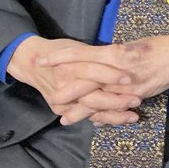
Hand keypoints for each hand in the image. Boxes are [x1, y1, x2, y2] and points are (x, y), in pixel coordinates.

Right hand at [6, 36, 141, 124]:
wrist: (31, 62)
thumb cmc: (60, 50)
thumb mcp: (79, 47)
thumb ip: (98, 56)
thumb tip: (125, 57)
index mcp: (70, 68)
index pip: (93, 73)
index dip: (112, 76)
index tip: (130, 78)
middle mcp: (64, 87)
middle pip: (93, 98)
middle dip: (117, 101)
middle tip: (137, 100)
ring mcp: (62, 101)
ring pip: (92, 111)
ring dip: (114, 115)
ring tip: (134, 116)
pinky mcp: (61, 109)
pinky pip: (86, 116)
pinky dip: (104, 119)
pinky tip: (121, 120)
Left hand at [37, 33, 168, 121]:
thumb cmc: (161, 44)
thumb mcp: (134, 44)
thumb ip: (115, 54)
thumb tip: (98, 60)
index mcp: (118, 53)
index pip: (83, 56)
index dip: (62, 58)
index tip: (44, 60)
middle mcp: (121, 72)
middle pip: (86, 81)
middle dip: (67, 90)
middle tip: (49, 96)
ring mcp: (130, 86)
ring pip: (100, 100)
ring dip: (81, 110)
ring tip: (65, 118)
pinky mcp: (140, 95)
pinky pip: (117, 107)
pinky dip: (104, 115)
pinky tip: (94, 121)